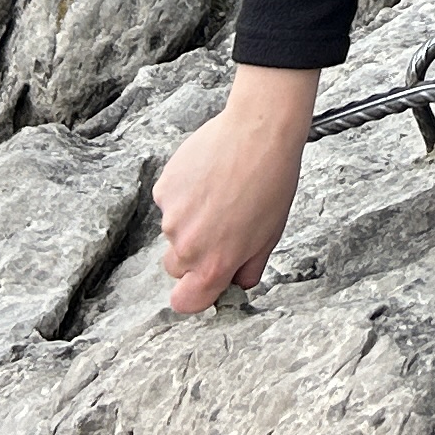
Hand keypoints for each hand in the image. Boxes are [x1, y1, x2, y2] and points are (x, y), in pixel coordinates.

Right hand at [156, 62, 315, 312]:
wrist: (258, 132)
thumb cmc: (271, 182)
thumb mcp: (270, 235)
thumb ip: (247, 268)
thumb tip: (236, 283)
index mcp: (214, 264)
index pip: (185, 302)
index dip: (194, 295)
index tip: (204, 283)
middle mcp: (188, 245)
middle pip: (177, 267)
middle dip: (194, 255)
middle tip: (222, 227)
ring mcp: (171, 216)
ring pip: (173, 231)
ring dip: (190, 220)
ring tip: (220, 194)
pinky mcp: (163, 189)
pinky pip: (169, 202)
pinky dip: (183, 194)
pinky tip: (208, 176)